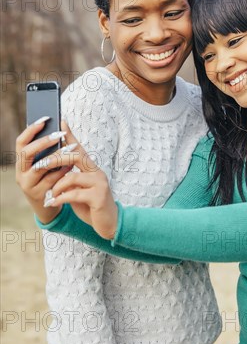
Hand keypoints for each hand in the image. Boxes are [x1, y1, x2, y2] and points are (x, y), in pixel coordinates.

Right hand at [15, 117, 72, 222]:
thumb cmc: (49, 178)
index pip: (20, 142)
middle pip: (27, 153)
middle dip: (44, 142)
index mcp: (21, 161)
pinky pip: (51, 180)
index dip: (31, 130)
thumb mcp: (47, 162)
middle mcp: (20, 172)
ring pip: (40, 167)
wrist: (49, 204)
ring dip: (57, 157)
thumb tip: (62, 122)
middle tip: (59, 135)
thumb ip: (51, 146)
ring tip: (71, 148)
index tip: (45, 119)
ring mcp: (27, 184)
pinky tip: (71, 166)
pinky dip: (62, 171)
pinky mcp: (38, 194)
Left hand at [42, 122, 117, 239]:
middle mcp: (97, 172)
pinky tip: (54, 202)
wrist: (109, 223)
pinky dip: (61, 198)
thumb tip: (55, 171)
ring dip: (57, 187)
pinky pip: (74, 193)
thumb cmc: (91, 205)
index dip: (71, 135)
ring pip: (72, 177)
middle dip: (55, 160)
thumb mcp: (78, 190)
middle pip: (75, 157)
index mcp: (92, 169)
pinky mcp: (98, 197)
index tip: (62, 121)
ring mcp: (99, 184)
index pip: (80, 148)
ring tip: (50, 196)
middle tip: (39, 166)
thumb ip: (70, 179)